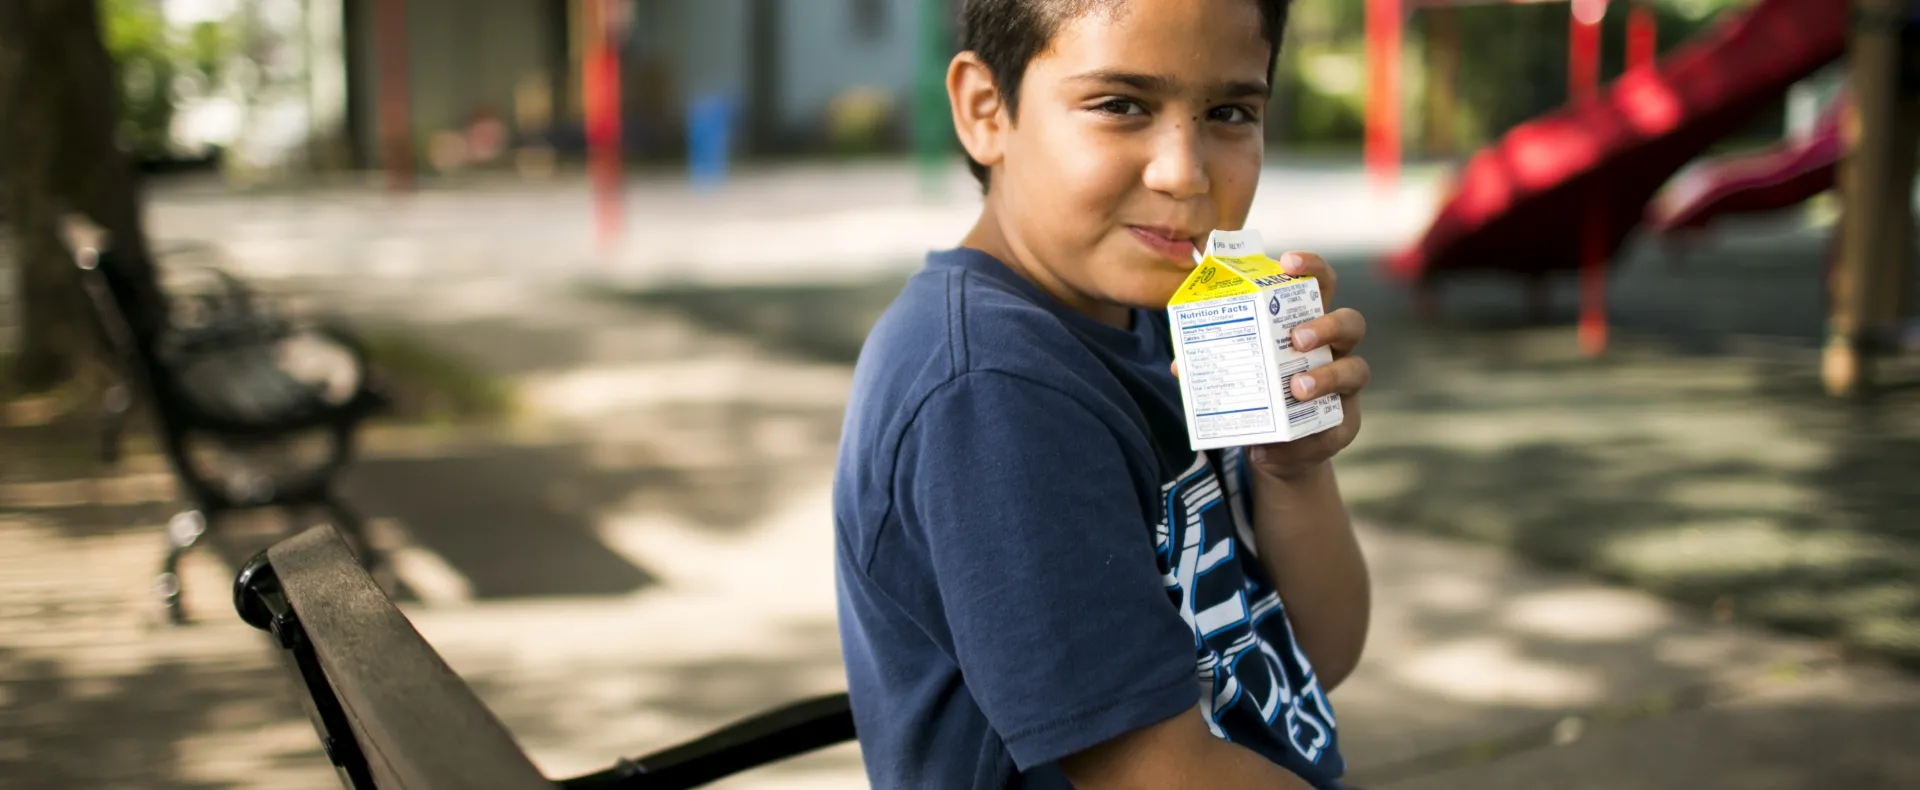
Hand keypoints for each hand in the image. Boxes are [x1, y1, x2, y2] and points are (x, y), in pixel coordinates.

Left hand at [1173, 251, 1368, 480]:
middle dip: (1326, 326)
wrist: (1274, 446)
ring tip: (1296, 389)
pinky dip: (1301, 443)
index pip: (1321, 284)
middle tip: (1297, 339)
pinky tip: (1267, 451)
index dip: (1311, 268)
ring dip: (1327, 378)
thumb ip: (1213, 362)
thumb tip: (1178, 364)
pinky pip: (1335, 430)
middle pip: (1351, 322)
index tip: (1288, 262)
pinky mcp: (1344, 425)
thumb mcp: (1237, 372)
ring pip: (1357, 371)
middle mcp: (1336, 349)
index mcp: (1309, 322)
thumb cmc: (1257, 391)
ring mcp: (1345, 387)